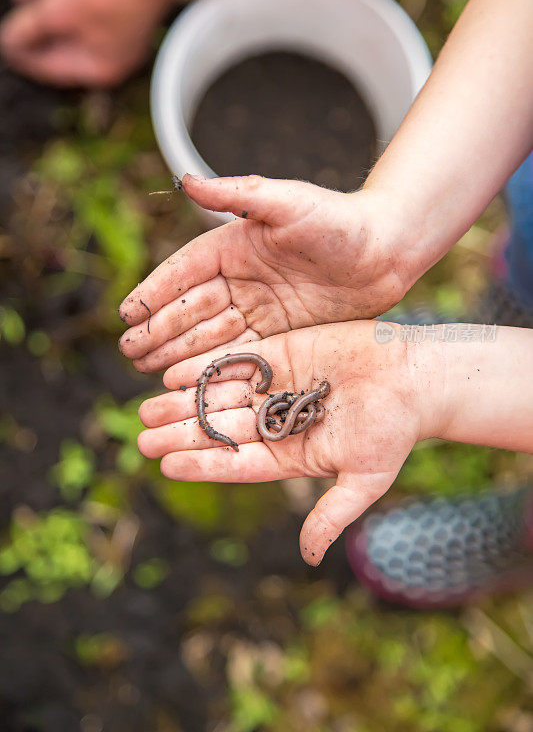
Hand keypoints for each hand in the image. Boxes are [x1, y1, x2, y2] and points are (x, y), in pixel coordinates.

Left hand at [0, 0, 172, 87]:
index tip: (2, 34)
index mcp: (98, 68)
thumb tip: (8, 41)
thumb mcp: (57, 11)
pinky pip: (77, 1)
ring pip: (64, 17)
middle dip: (34, 16)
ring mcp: (112, 27)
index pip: (49, 68)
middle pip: (55, 41)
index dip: (22, 51)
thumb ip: (27, 29)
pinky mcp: (112, 2)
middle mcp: (107, 53)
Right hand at [118, 174, 411, 371]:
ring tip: (147, 370)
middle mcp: (241, 279)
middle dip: (159, 330)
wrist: (387, 250)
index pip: (185, 273)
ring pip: (210, 335)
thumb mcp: (288, 201)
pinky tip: (190, 380)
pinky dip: (214, 366)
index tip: (127, 314)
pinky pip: (240, 353)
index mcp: (234, 246)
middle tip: (130, 352)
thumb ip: (238, 193)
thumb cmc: (340, 219)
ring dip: (178, 352)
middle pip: (191, 309)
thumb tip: (185, 180)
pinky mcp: (281, 333)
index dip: (155, 293)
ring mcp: (259, 308)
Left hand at [136, 321, 439, 564]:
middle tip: (142, 436)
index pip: (237, 463)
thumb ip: (332, 514)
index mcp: (290, 454)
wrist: (414, 377)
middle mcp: (276, 421)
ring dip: (185, 402)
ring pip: (221, 395)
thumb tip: (310, 558)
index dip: (203, 464)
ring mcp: (276, 385)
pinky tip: (175, 374)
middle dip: (182, 433)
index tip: (166, 465)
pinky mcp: (280, 353)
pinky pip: (236, 360)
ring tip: (148, 407)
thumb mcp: (364, 479)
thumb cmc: (394, 430)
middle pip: (221, 429)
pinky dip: (206, 367)